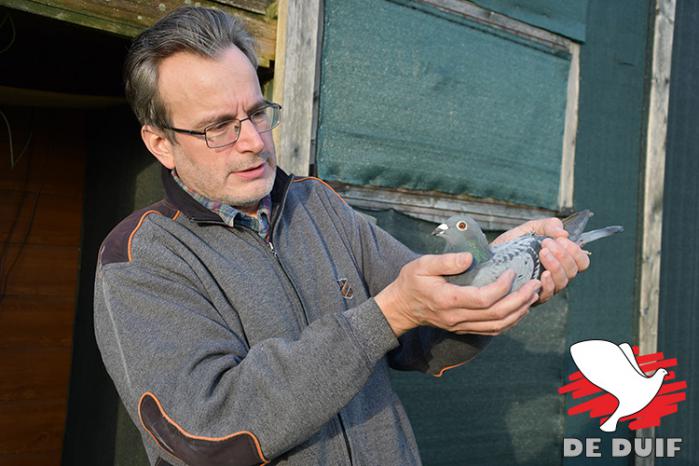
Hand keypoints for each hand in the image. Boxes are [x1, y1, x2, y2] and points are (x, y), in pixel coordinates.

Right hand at [375, 252, 540, 336]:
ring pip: (498, 326)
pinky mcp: (464, 329)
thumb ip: (446, 261)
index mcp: (448, 300)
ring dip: (519, 312)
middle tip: (535, 284)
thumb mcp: (422, 265)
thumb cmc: (410, 282)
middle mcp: (457, 318)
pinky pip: (492, 330)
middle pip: (497, 315)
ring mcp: (461, 326)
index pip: (484, 298)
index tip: (512, 271)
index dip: (503, 286)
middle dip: (520, 300)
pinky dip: (510, 321)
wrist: (400, 308)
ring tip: (532, 295)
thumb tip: (470, 258)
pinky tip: (519, 309)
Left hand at [493, 217, 589, 302]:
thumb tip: (564, 232)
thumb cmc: (511, 245)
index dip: (576, 251)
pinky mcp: (533, 296)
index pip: (581, 261)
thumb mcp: (529, 229)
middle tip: (547, 244)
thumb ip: (547, 226)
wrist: (488, 258)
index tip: (561, 239)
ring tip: (542, 253)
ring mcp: (546, 286)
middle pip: (574, 271)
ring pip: (563, 282)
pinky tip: (542, 274)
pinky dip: (549, 283)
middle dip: (564, 256)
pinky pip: (549, 294)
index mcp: (559, 259)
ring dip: (556, 266)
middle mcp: (556, 274)